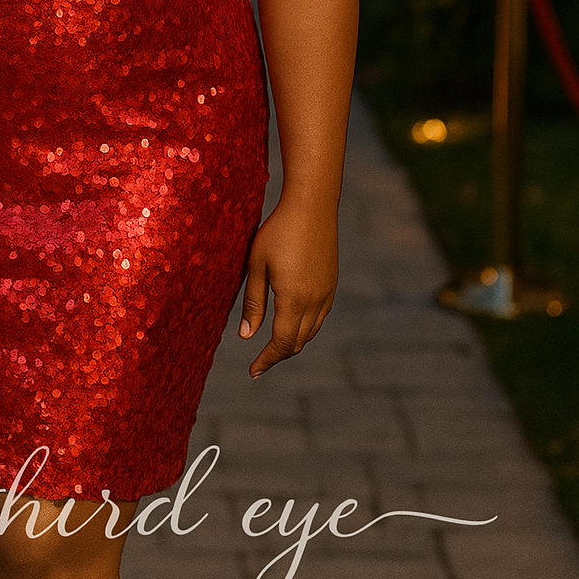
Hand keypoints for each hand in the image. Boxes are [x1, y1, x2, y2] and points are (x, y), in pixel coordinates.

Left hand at [238, 197, 337, 377]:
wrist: (312, 205)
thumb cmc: (278, 231)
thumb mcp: (256, 265)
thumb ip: (253, 302)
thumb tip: (246, 336)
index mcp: (294, 299)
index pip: (281, 343)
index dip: (266, 360)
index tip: (253, 372)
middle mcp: (315, 301)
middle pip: (297, 342)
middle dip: (278, 355)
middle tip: (259, 364)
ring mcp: (327, 293)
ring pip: (311, 331)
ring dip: (292, 342)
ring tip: (273, 346)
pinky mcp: (332, 283)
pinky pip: (319, 316)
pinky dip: (304, 327)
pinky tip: (291, 322)